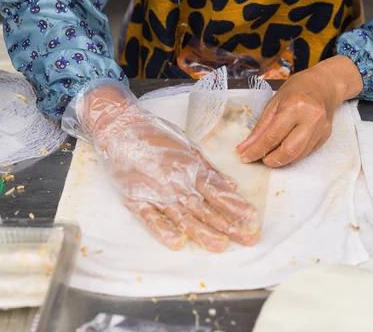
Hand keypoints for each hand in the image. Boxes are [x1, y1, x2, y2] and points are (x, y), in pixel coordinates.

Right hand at [65, 81, 259, 251]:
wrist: (120, 127)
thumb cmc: (156, 135)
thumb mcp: (188, 146)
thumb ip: (209, 169)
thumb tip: (231, 185)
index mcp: (191, 168)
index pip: (218, 191)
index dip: (236, 206)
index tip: (252, 220)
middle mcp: (176, 182)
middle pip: (206, 208)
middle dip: (228, 225)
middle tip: (247, 239)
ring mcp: (156, 192)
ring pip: (183, 216)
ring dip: (202, 231)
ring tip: (219, 245)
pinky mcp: (135, 199)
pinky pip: (150, 218)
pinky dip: (163, 230)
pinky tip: (177, 242)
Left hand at [237, 55, 362, 167]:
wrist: (323, 85)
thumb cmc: (296, 90)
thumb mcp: (273, 103)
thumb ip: (260, 128)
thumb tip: (245, 148)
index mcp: (295, 107)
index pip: (273, 136)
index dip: (257, 150)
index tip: (245, 158)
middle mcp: (311, 119)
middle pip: (289, 151)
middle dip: (272, 160)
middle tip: (260, 159)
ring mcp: (321, 129)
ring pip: (298, 155)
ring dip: (281, 160)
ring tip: (270, 155)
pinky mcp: (325, 136)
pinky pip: (306, 153)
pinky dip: (292, 156)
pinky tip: (284, 150)